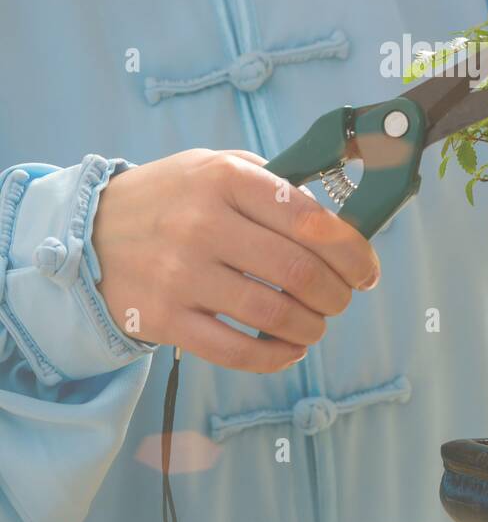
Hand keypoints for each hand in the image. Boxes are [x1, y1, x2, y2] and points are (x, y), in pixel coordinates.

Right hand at [91, 148, 380, 371]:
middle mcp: (202, 224)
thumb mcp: (215, 166)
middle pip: (299, 271)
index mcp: (224, 179)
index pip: (309, 219)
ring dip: (312, 326)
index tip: (365, 269)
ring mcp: (181, 274)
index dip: (351, 251)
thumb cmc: (172, 197)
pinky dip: (276, 356)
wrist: (88, 230)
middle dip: (337, 293)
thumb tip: (343, 216)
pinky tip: (289, 348)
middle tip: (342, 298)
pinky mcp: (163, 318)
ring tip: (316, 323)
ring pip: (273, 314)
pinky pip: (235, 350)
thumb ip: (275, 181)